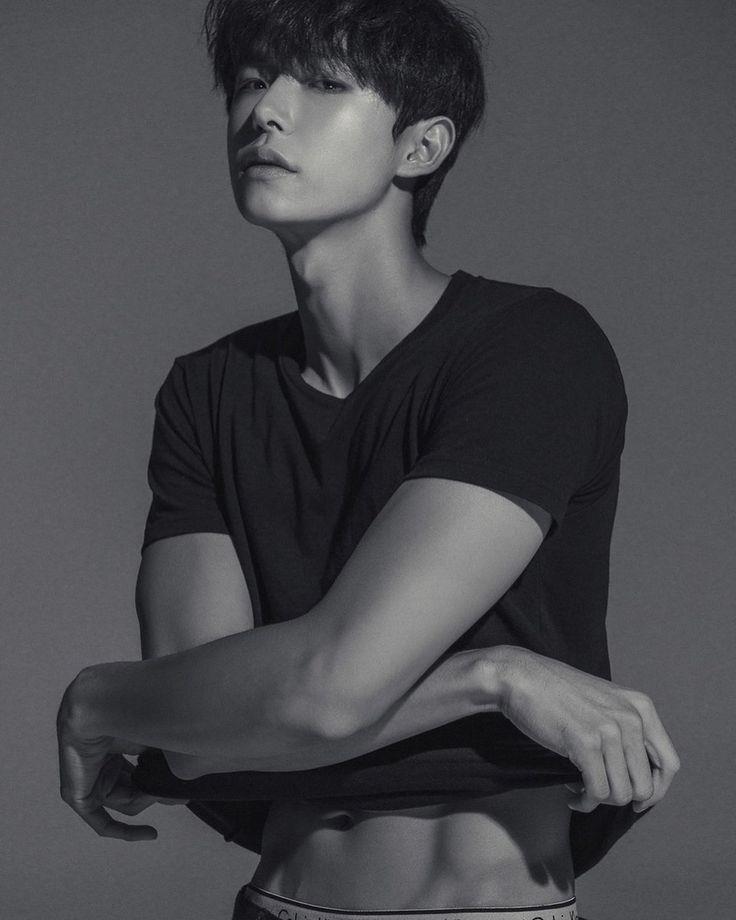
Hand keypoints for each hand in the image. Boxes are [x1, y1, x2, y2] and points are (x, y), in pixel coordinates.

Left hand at [56, 669, 187, 840]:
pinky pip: (101, 821)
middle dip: (155, 795)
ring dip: (145, 800)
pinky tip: (150, 833)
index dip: (159, 784)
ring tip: (160, 789)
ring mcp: (89, 780)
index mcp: (114, 747)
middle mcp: (101, 764)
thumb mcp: (151, 738)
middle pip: (134, 790)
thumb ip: (162, 760)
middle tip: (178, 796)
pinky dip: (125, 831)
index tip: (180, 792)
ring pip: (124, 803)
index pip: (139, 774)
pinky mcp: (78, 796)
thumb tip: (181, 780)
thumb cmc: (127, 711)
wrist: (99, 704)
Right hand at [490, 647, 680, 812]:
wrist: (521, 678)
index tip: (638, 801)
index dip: (656, 790)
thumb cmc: (557, 693)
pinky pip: (597, 792)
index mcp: (641, 707)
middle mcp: (631, 718)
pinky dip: (584, 802)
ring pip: (621, 794)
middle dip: (621, 797)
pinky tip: (572, 794)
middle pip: (645, 786)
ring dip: (600, 800)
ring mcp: (609, 730)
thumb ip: (627, 730)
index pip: (669, 764)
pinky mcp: (585, 743)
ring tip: (582, 788)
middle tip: (599, 791)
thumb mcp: (605, 703)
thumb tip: (640, 779)